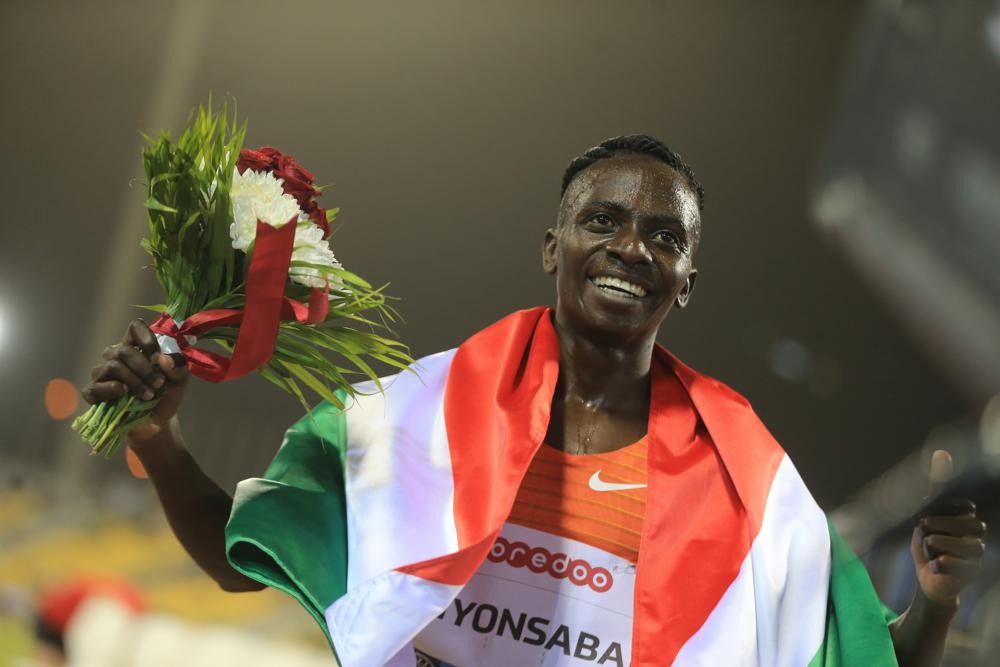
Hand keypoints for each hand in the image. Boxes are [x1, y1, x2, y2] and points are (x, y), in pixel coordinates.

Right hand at [81, 319, 189, 442]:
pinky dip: (111, 389)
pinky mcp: (94, 393)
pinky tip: (124, 394)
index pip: (134, 328)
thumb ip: (178, 367)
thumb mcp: (180, 381)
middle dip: (144, 368)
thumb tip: (163, 359)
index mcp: (136, 347)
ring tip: (149, 395)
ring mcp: (102, 375)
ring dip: (134, 381)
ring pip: (112, 366)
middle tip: (159, 384)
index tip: (158, 357)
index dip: (146, 338)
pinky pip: (95, 387)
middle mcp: (115, 357)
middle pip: (123, 350)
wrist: (158, 423)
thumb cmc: (166, 395)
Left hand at [910, 450, 986, 608]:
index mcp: (966, 515)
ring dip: (935, 547)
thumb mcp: (925, 511)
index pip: (960, 504)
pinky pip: (953, 564)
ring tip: (930, 551)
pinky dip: (937, 565)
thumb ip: (936, 485)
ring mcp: (976, 553)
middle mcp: (976, 532)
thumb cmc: (928, 541)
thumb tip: (942, 452)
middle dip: (935, 528)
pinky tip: (934, 565)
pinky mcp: (971, 573)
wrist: (929, 579)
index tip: (929, 516)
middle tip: (926, 534)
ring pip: (956, 544)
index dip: (940, 511)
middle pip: (962, 523)